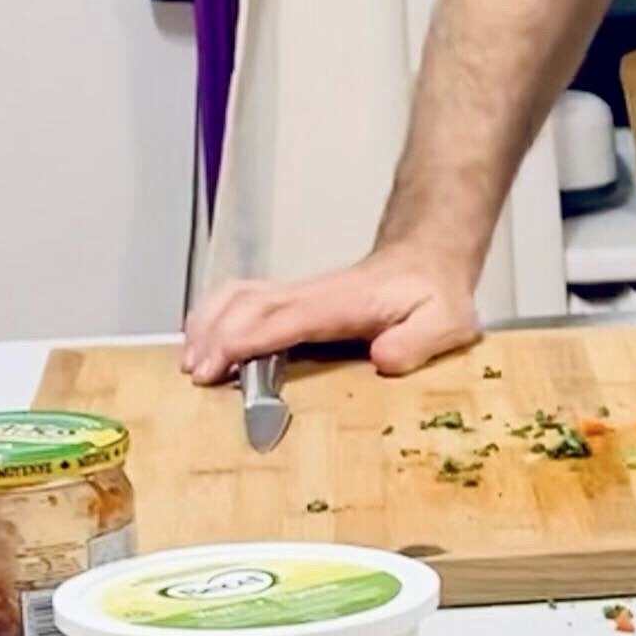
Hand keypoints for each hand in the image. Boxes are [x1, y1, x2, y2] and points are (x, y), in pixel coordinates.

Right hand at [182, 240, 481, 382]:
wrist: (428, 262)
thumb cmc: (435, 297)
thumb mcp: (445, 323)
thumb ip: (417, 342)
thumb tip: (382, 360)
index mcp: (342, 303)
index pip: (284, 318)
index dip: (247, 339)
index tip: (218, 362)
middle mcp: (312, 294)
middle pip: (247, 304)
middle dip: (215, 336)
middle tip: (194, 373)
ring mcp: (298, 293)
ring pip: (237, 295)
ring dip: (208, 322)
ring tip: (190, 360)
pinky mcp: (293, 298)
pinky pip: (242, 298)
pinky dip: (215, 314)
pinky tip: (204, 339)